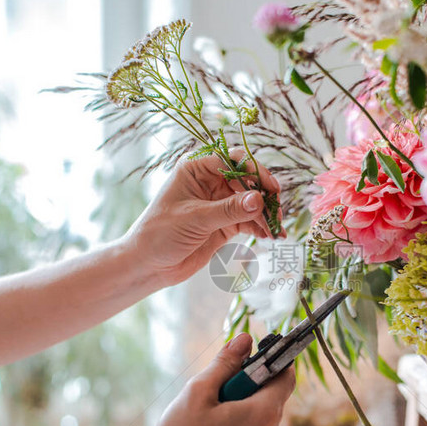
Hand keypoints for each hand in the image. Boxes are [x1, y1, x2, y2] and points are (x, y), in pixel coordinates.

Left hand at [122, 152, 282, 289]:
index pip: (233, 160)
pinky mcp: (226, 223)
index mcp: (196, 168)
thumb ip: (228, 210)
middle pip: (248, 180)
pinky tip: (270, 236)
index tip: (270, 188)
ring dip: (266, 214)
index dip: (254, 171)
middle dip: (264, 196)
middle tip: (277, 212)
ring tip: (276, 230)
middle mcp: (211, 181)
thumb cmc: (160, 233)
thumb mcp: (195, 219)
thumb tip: (259, 199)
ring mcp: (220, 203)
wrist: (149, 265)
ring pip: (252, 202)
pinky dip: (261, 227)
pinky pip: (250, 220)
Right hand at [145, 333, 293, 425]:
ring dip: (242, 394)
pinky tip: (212, 418)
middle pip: (273, 389)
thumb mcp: (199, 391)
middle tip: (220, 376)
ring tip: (210, 401)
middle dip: (251, 375)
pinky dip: (239, 411)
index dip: (274, 356)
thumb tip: (245, 339)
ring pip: (261, 405)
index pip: (286, 374)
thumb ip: (224, 363)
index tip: (255, 346)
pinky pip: (254, 421)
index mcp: (263, 412)